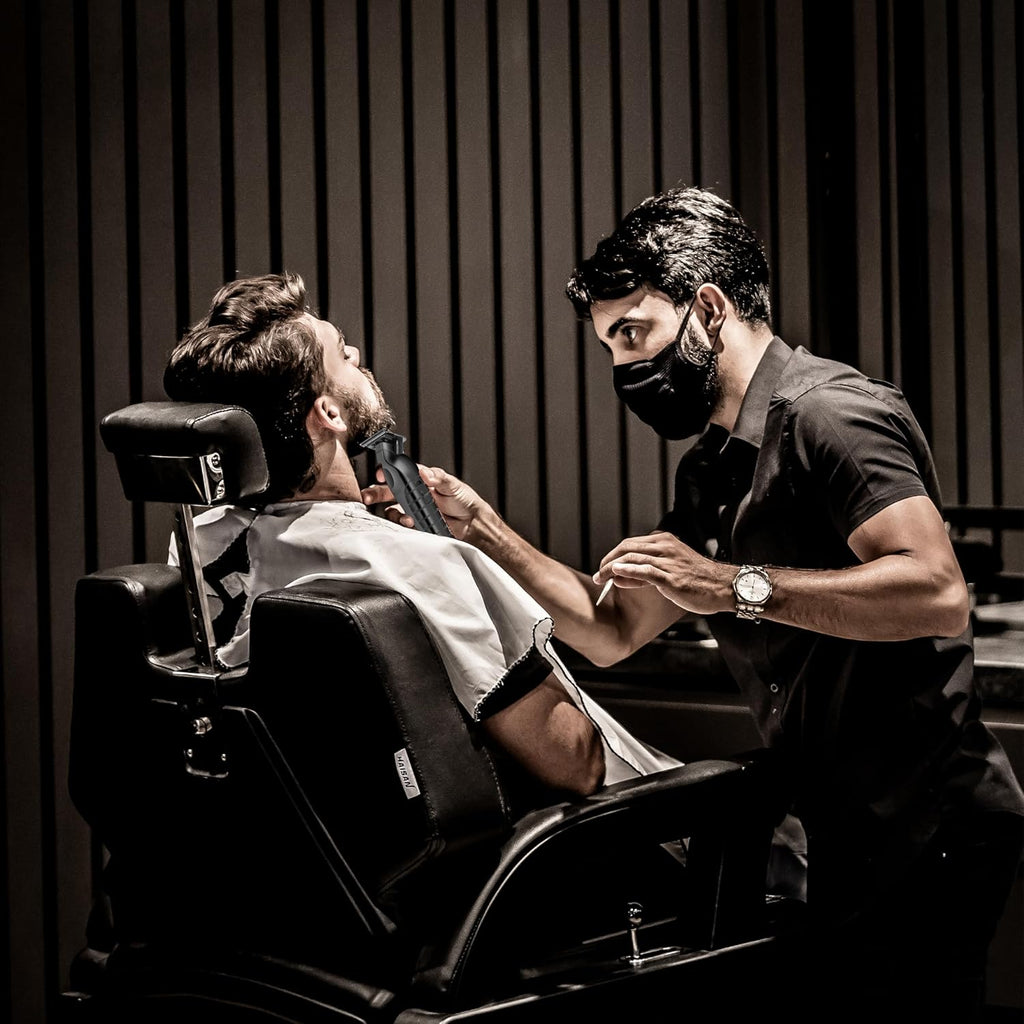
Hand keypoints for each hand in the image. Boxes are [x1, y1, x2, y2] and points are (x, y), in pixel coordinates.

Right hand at [361, 464, 492, 542]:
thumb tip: (424, 472)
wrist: (473, 523)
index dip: (387, 471)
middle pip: (387, 491)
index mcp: (420, 480)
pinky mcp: (415, 525)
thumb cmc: (464, 500)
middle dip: (374, 493)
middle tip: (367, 497)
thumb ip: (439, 478)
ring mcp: (413, 510)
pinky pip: (401, 525)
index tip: (381, 474)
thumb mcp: (453, 485)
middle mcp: (413, 494)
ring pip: (391, 510)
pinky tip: (411, 523)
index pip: (399, 472)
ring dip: (392, 513)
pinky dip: (402, 524)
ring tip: (405, 517)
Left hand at [592, 531, 732, 616]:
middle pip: (627, 548)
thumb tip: (618, 575)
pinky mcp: (671, 578)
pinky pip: (645, 571)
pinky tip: (616, 575)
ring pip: (632, 559)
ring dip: (611, 569)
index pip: (630, 544)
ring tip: (601, 578)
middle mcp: (665, 547)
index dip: (613, 555)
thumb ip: (645, 571)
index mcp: (664, 542)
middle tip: (598, 574)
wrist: (724, 587)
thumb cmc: (698, 580)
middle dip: (608, 561)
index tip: (604, 567)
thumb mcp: (671, 568)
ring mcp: (668, 562)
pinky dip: (627, 571)